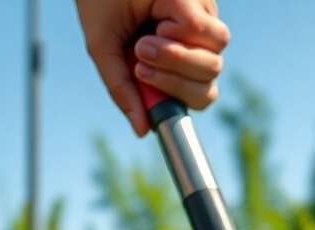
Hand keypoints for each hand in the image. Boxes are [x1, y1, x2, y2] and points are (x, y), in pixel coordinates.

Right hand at [75, 0, 229, 135]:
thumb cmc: (100, 5)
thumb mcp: (104, 50)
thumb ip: (121, 89)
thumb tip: (142, 131)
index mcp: (172, 63)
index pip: (199, 96)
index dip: (180, 102)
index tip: (154, 102)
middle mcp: (192, 47)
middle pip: (209, 88)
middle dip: (176, 83)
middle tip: (142, 63)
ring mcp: (202, 24)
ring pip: (214, 61)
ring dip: (177, 57)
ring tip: (146, 40)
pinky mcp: (202, 2)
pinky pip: (203, 29)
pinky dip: (178, 28)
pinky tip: (159, 14)